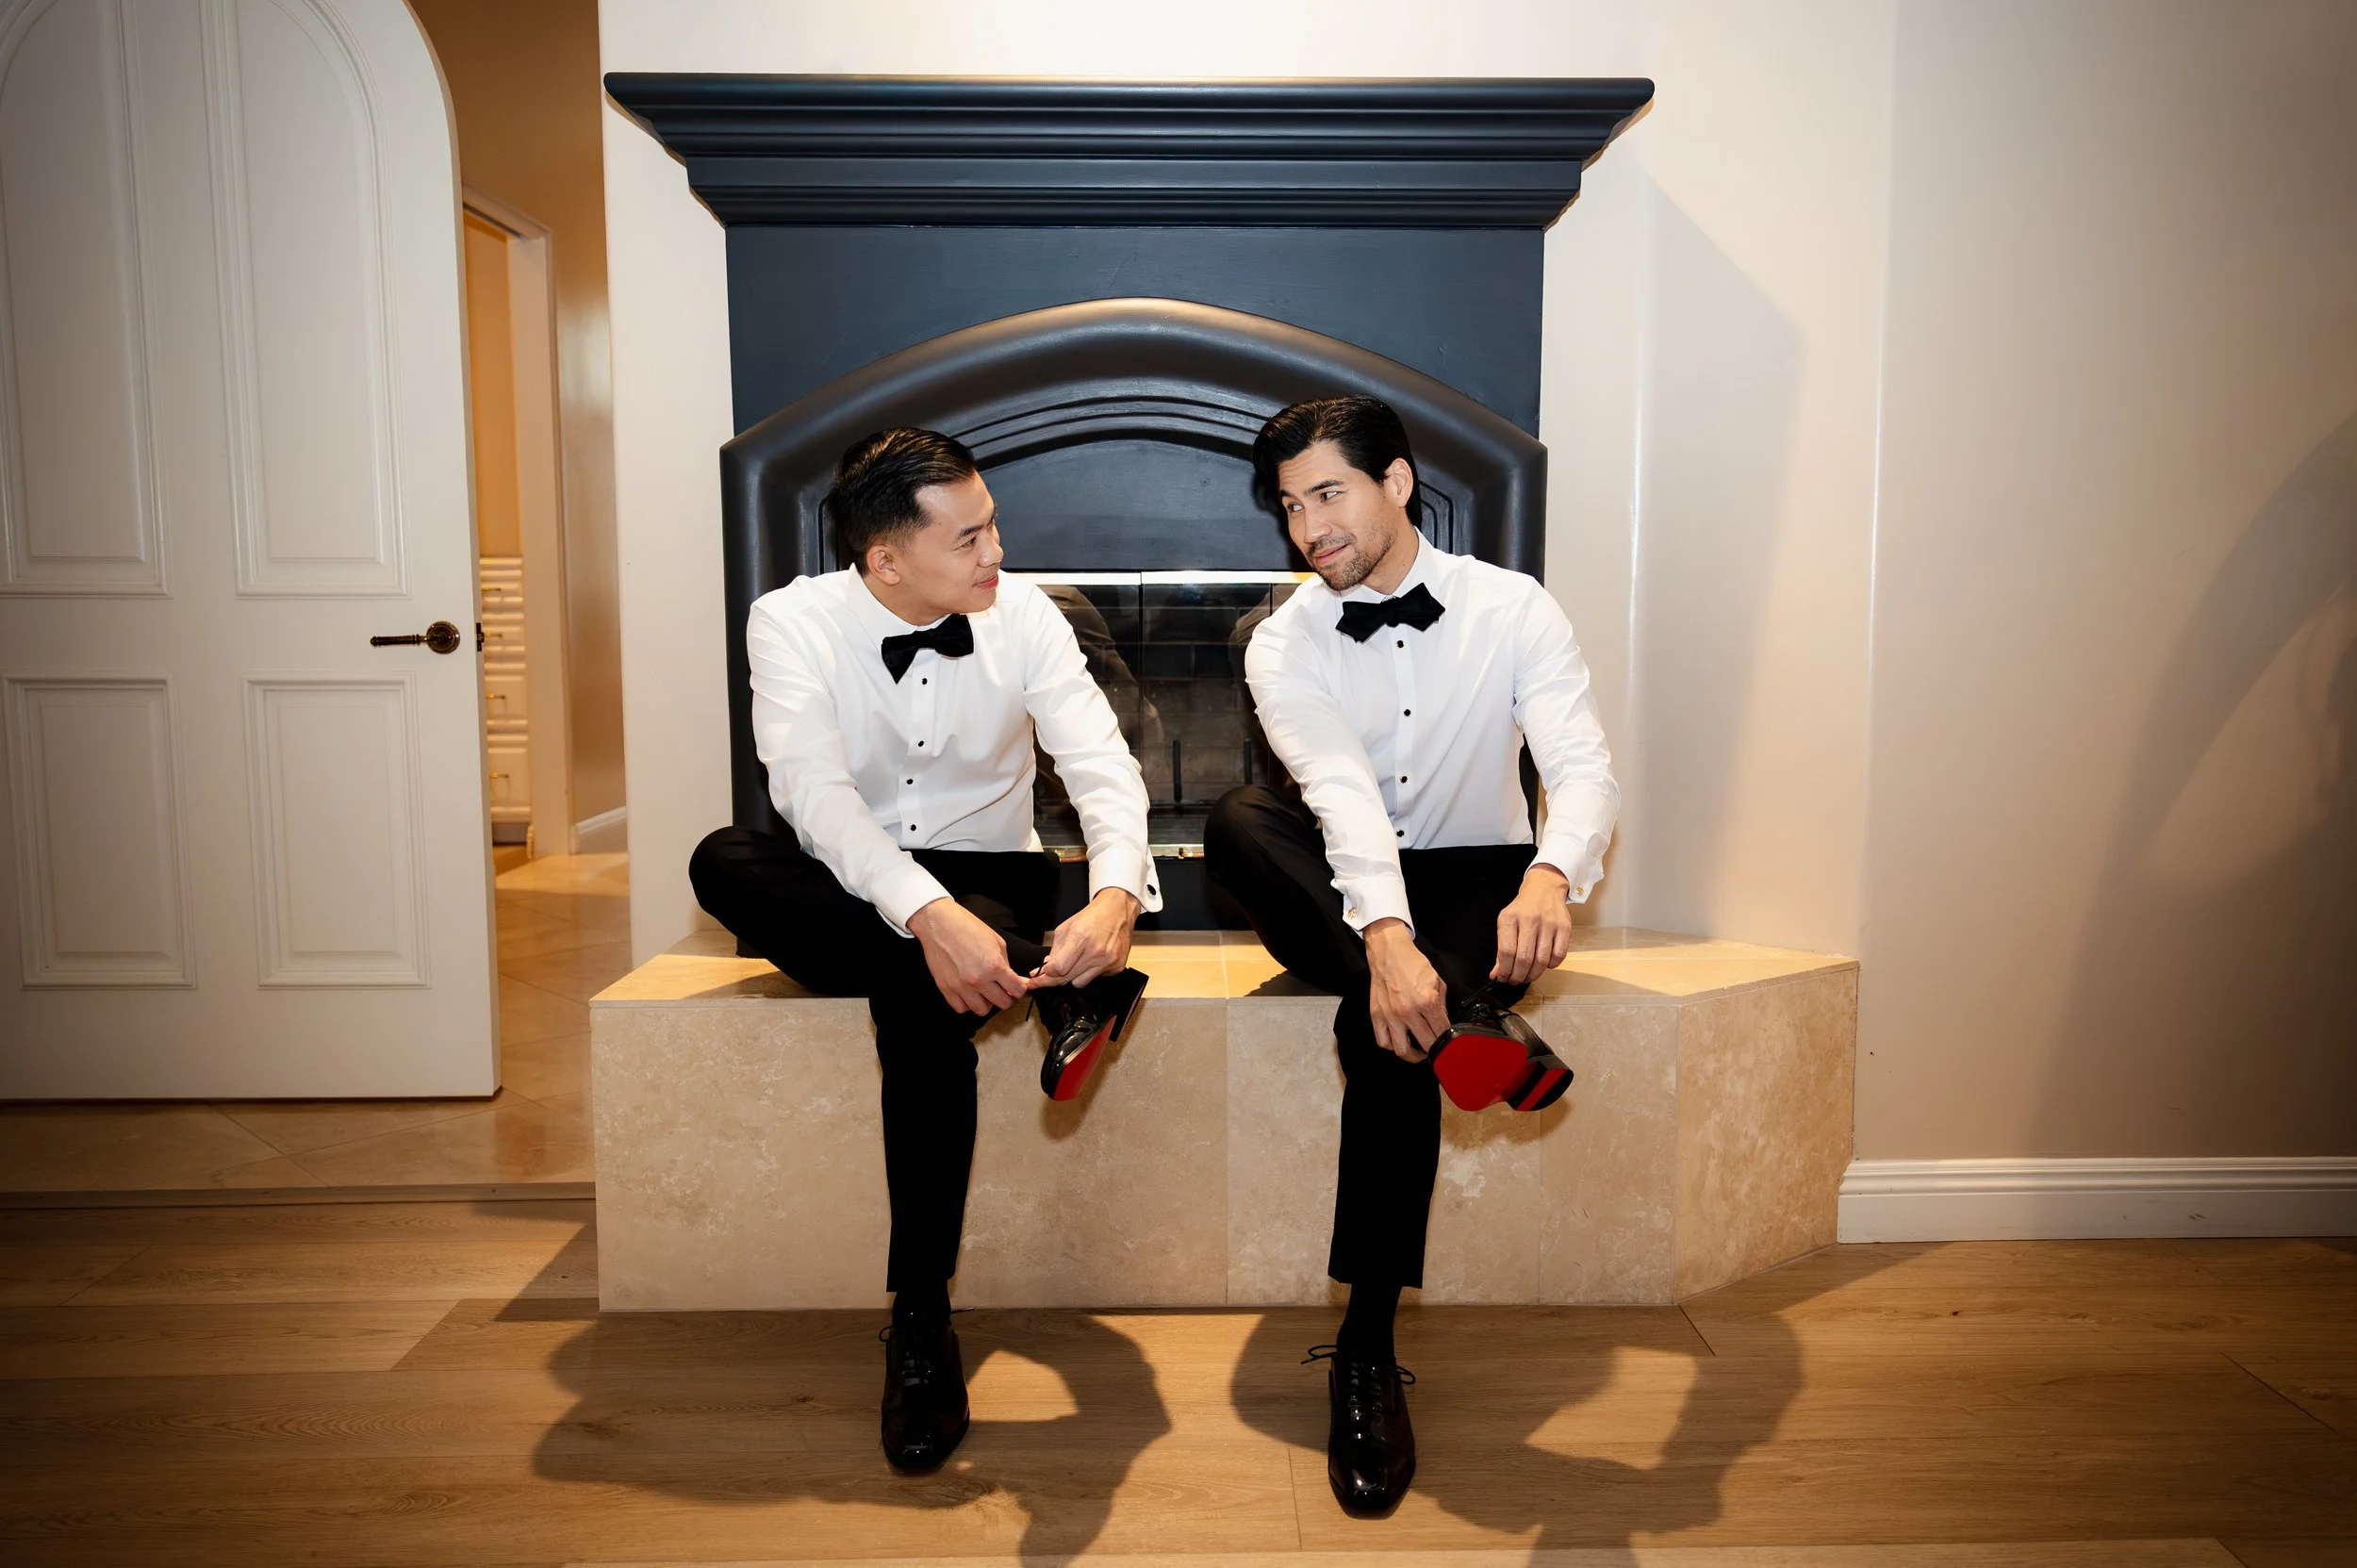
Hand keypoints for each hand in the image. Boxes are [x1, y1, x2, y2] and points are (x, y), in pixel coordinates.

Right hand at [907, 897, 1029, 1015]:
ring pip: (982, 1010)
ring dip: (987, 1002)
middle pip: (1003, 1003)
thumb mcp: (996, 941)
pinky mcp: (946, 989)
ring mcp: (961, 987)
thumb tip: (1016, 979)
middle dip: (1007, 996)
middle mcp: (978, 980)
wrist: (939, 923)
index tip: (1017, 986)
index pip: (1017, 990)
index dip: (1020, 988)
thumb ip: (1006, 964)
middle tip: (1002, 989)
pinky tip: (969, 993)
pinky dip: (967, 1004)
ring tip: (985, 992)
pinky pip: (961, 1008)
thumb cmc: (967, 927)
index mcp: (994, 966)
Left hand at [1033, 888, 1141, 989]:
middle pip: (1067, 979)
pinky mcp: (1117, 967)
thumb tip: (1047, 969)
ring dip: (1072, 976)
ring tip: (1074, 963)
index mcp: (1081, 938)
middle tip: (1044, 978)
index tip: (1037, 977)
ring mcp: (1108, 961)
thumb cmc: (1092, 917)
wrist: (1117, 910)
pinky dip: (1089, 972)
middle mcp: (1096, 952)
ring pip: (1079, 983)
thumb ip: (1055, 950)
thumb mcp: (1066, 928)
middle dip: (1052, 980)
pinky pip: (1095, 979)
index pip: (1058, 969)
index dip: (1045, 975)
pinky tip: (1091, 960)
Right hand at [1365, 918, 1448, 1060]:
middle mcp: (1408, 1012)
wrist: (1389, 952)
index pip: (1441, 1031)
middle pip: (1426, 1044)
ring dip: (1413, 1055)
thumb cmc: (1413, 964)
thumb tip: (1443, 1023)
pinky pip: (1383, 1041)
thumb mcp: (1437, 981)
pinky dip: (1392, 1046)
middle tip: (1437, 1048)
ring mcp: (1390, 1016)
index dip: (1448, 1039)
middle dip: (1435, 1049)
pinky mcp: (1376, 1015)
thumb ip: (1442, 1004)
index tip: (1449, 1042)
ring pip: (1402, 1050)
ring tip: (1418, 1051)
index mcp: (1426, 1002)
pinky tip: (1400, 1041)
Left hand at [1492, 864, 1574, 983]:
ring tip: (1527, 976)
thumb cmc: (1522, 910)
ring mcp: (1549, 923)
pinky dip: (1551, 966)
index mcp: (1510, 918)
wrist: (1544, 890)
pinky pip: (1558, 956)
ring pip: (1542, 960)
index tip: (1503, 977)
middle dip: (1518, 976)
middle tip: (1515, 980)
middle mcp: (1530, 919)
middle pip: (1524, 959)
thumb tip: (1497, 975)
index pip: (1506, 952)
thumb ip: (1501, 950)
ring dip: (1533, 974)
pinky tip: (1544, 964)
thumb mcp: (1506, 924)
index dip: (1504, 970)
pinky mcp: (1564, 927)